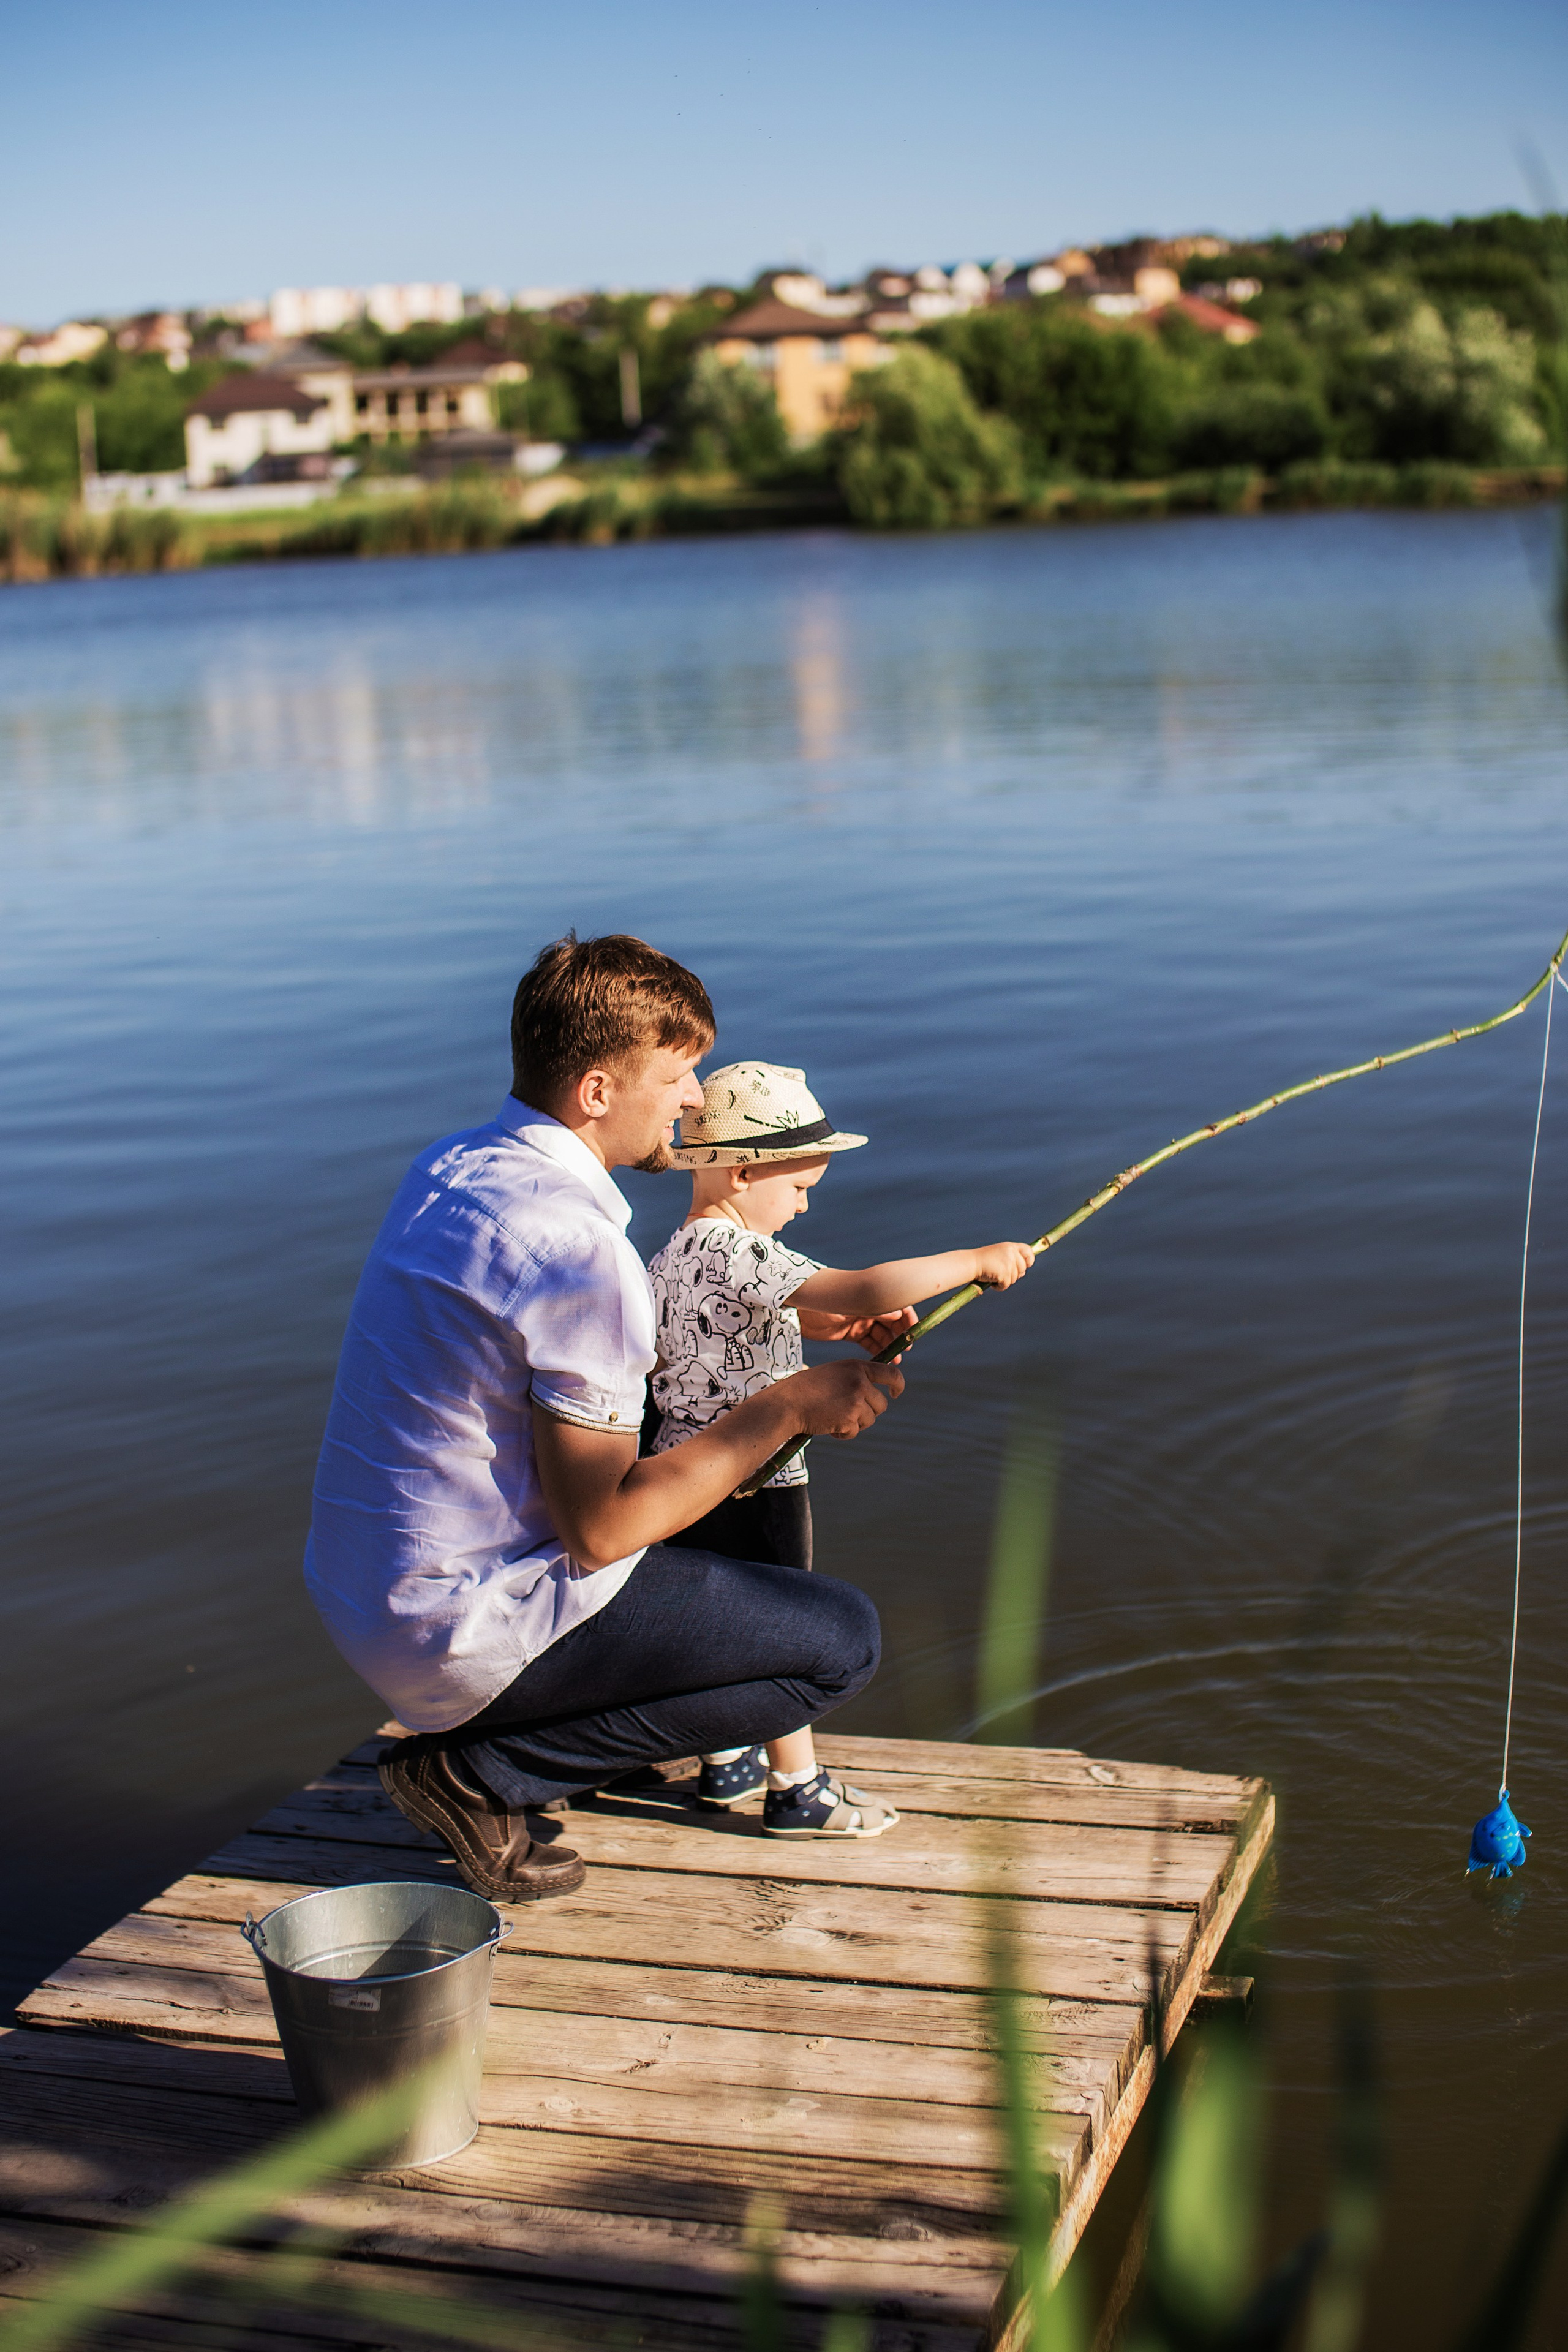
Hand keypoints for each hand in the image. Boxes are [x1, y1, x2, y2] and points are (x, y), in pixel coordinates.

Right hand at [779, 1359, 904, 1440]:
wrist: (787, 1403)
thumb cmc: (806, 1389)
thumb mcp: (834, 1373)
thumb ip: (855, 1379)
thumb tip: (875, 1396)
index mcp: (857, 1366)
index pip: (891, 1373)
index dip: (898, 1385)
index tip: (895, 1393)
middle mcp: (860, 1381)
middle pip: (881, 1404)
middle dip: (868, 1412)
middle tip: (847, 1413)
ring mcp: (856, 1400)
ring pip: (870, 1420)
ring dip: (855, 1423)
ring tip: (833, 1417)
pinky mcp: (850, 1418)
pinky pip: (855, 1431)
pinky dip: (844, 1433)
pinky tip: (828, 1426)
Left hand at [796, 1304, 917, 1355]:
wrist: (798, 1309)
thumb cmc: (824, 1300)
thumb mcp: (849, 1304)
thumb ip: (873, 1308)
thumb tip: (898, 1313)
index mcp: (870, 1297)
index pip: (897, 1306)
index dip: (908, 1318)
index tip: (912, 1333)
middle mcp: (868, 1309)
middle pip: (891, 1323)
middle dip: (900, 1337)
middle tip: (904, 1351)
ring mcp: (859, 1321)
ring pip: (881, 1335)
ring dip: (890, 1347)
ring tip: (895, 1361)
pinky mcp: (850, 1333)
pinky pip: (868, 1343)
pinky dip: (876, 1351)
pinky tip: (882, 1360)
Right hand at [973, 1242, 1034, 1289]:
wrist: (970, 1263)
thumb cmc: (983, 1261)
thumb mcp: (999, 1254)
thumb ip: (1011, 1259)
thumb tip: (1023, 1271)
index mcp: (1010, 1246)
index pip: (1028, 1251)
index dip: (1029, 1260)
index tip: (1027, 1265)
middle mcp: (1011, 1253)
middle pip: (1023, 1269)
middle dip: (1014, 1275)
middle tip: (1001, 1273)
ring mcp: (1008, 1263)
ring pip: (1014, 1279)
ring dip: (1005, 1281)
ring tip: (993, 1275)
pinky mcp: (1004, 1273)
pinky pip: (1006, 1285)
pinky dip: (999, 1287)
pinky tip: (991, 1281)